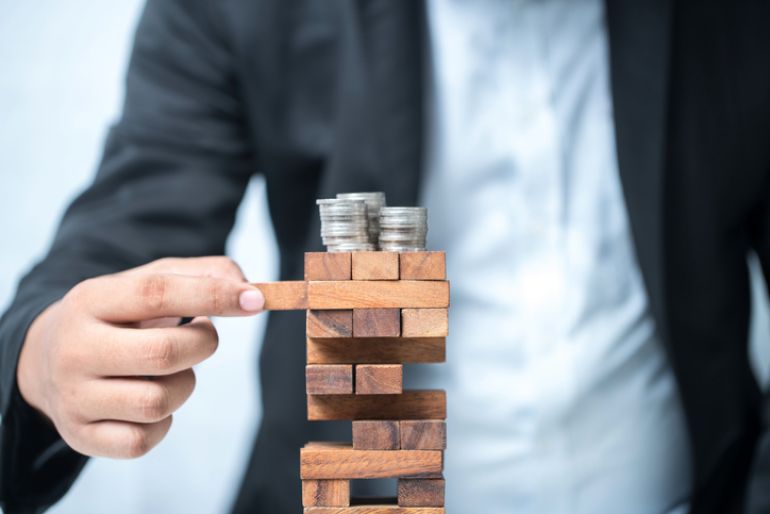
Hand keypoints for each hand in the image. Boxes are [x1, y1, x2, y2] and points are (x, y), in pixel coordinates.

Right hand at [16, 256, 263, 458]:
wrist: (47, 360)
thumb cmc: (120, 317)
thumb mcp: (150, 282)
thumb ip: (203, 274)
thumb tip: (248, 289)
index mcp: (91, 300)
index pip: (157, 292)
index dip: (213, 295)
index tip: (256, 300)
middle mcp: (74, 348)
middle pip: (164, 353)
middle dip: (202, 345)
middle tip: (202, 336)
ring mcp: (72, 397)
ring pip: (157, 402)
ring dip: (183, 386)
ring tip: (168, 371)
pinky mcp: (80, 436)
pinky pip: (142, 440)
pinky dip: (161, 423)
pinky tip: (148, 399)